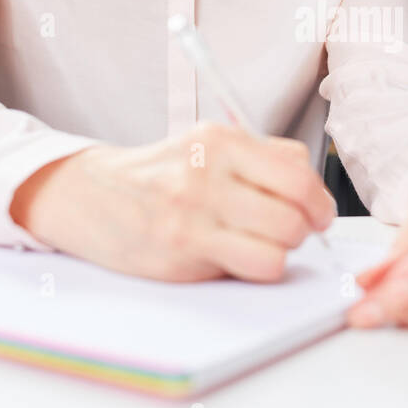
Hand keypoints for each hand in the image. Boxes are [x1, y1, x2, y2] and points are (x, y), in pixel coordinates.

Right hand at [9, 122, 335, 282]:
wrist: (89, 196)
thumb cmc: (160, 175)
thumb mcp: (205, 146)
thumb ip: (259, 158)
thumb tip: (313, 190)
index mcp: (219, 139)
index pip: (297, 170)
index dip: (319, 199)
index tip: (317, 213)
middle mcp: (206, 171)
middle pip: (295, 210)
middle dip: (304, 228)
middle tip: (290, 233)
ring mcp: (192, 212)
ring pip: (282, 242)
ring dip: (283, 250)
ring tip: (261, 244)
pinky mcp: (182, 250)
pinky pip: (255, 266)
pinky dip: (260, 268)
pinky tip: (238, 259)